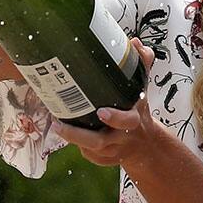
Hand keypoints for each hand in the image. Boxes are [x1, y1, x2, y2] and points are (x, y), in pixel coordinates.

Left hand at [51, 38, 159, 167]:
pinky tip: (66, 132)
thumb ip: (141, 65)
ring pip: (90, 149)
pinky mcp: (103, 159)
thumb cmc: (138, 110)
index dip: (115, 119)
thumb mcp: (142, 89)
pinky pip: (89, 155)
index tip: (101, 112)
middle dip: (80, 135)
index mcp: (133, 119)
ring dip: (72, 138)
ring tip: (56, 124)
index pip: (126, 121)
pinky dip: (79, 146)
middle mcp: (122, 138)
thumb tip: (135, 43)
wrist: (146, 145)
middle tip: (60, 124)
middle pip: (100, 141)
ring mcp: (112, 151)